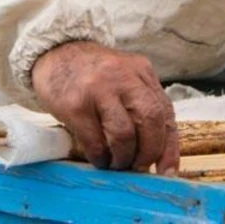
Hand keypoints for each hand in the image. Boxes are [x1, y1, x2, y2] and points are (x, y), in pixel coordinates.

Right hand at [31, 40, 179, 174]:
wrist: (55, 54)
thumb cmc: (92, 74)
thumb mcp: (125, 79)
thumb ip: (141, 105)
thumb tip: (157, 154)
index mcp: (141, 71)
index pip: (165, 112)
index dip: (169, 146)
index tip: (166, 171)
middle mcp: (124, 76)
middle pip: (150, 119)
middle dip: (147, 152)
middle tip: (137, 166)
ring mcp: (99, 89)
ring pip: (124, 134)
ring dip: (123, 158)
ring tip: (116, 163)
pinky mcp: (76, 104)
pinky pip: (95, 141)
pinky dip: (100, 157)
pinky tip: (99, 158)